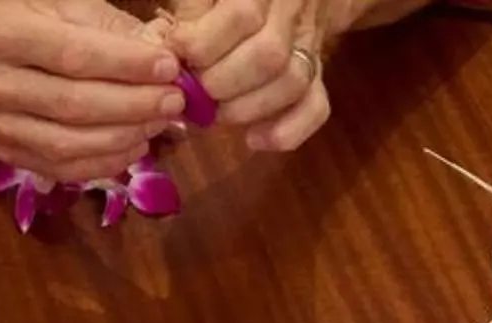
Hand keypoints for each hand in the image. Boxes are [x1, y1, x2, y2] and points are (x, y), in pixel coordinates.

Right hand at [0, 0, 187, 184]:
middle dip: (134, 105)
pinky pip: (58, 168)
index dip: (127, 65)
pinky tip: (133, 147)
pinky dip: (102, 163)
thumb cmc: (10, 7)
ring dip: (124, 138)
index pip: (74, 55)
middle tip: (174, 99)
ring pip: (67, 144)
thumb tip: (161, 52)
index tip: (169, 67)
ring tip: (160, 122)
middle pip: (73, 105)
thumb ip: (103, 22)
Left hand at [170, 0, 331, 150]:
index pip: (242, 15)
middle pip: (269, 56)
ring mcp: (310, 45)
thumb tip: (173, 50)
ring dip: (248, 109)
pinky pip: (316, 107)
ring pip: (293, 83)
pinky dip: (287, 131)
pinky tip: (254, 139)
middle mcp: (295, 11)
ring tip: (218, 113)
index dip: (204, 44)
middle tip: (198, 91)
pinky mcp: (318, 75)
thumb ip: (193, 10)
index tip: (180, 56)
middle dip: (223, 83)